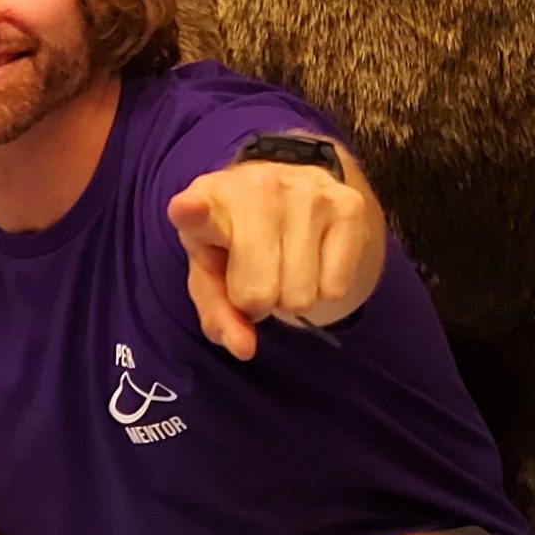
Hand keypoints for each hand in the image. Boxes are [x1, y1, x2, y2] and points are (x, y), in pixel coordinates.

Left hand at [166, 158, 374, 359]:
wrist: (289, 186)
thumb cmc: (237, 239)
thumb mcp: (212, 272)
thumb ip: (218, 313)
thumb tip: (244, 348)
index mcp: (209, 201)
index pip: (197, 211)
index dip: (192, 213)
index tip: (186, 209)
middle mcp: (258, 187)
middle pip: (258, 293)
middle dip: (258, 302)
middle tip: (258, 274)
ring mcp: (307, 191)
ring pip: (301, 297)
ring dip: (292, 296)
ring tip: (285, 263)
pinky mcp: (348, 204)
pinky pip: (335, 290)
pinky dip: (324, 287)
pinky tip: (314, 256)